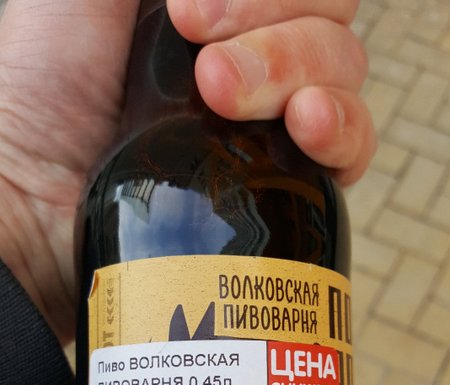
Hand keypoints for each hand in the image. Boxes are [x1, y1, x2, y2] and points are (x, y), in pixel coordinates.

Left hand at [0, 0, 374, 346]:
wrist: (31, 203)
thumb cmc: (39, 90)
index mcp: (212, 10)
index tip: (190, 15)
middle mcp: (250, 59)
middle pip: (329, 18)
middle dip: (274, 36)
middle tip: (207, 76)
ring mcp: (270, 125)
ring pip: (344, 71)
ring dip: (299, 73)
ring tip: (230, 102)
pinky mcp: (280, 189)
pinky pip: (353, 148)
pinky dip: (344, 130)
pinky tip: (308, 129)